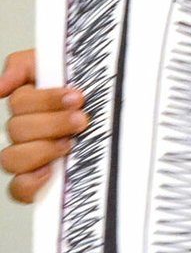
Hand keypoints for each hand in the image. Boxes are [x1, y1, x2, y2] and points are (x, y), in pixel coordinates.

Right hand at [0, 50, 88, 202]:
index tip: (77, 97)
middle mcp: (26, 129)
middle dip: (53, 123)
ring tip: (70, 144)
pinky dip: (30, 183)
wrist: (117, 106)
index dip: (47, 100)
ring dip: (43, 150)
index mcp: (28, 102)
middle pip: (17, 130)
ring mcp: (30, 155)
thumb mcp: (61, 62)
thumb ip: (23, 66)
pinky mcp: (38, 180)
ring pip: (12, 158)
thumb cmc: (88, 88)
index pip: (19, 102)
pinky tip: (50, 171)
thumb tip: (0, 86)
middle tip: (82, 120)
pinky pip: (18, 189)